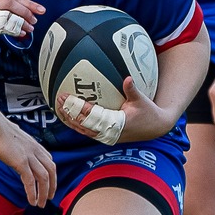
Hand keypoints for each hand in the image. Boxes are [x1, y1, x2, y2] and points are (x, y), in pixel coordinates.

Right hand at [0, 0, 43, 44]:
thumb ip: (10, 8)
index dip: (29, 3)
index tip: (41, 9)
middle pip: (12, 2)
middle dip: (28, 10)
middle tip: (36, 19)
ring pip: (9, 12)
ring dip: (23, 22)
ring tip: (30, 28)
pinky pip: (4, 25)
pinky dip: (15, 30)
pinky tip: (21, 34)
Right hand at [0, 120, 56, 207]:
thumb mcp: (15, 138)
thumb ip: (19, 146)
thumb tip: (15, 149)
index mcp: (35, 145)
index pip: (50, 162)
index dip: (52, 175)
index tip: (49, 185)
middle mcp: (36, 151)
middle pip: (51, 171)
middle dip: (52, 186)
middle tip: (49, 198)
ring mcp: (29, 156)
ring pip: (43, 178)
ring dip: (43, 193)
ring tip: (40, 204)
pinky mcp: (21, 162)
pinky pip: (30, 181)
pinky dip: (32, 192)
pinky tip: (31, 201)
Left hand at [57, 76, 174, 145]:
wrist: (155, 128)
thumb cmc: (148, 113)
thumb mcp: (141, 101)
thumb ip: (132, 90)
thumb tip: (127, 78)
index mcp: (116, 124)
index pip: (92, 117)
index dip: (78, 108)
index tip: (68, 99)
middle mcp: (108, 133)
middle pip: (83, 125)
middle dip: (70, 113)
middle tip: (59, 100)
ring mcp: (106, 136)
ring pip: (83, 130)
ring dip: (70, 119)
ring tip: (59, 107)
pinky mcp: (105, 136)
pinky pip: (87, 130)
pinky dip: (77, 123)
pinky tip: (69, 114)